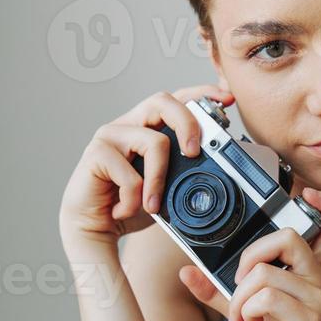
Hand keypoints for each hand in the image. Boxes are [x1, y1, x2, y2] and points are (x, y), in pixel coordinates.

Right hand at [58, 86, 234, 252]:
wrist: (94, 227)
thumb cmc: (130, 204)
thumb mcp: (166, 187)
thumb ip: (183, 171)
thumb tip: (216, 167)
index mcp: (148, 127)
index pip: (176, 100)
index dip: (202, 94)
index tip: (227, 99)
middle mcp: (129, 124)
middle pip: (162, 101)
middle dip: (187, 123)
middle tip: (194, 154)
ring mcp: (111, 136)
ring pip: (153, 142)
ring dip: (159, 181)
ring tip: (152, 207)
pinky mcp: (96, 154)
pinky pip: (130, 175)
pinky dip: (134, 199)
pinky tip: (124, 209)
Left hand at [178, 189, 320, 320]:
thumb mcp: (242, 311)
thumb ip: (217, 290)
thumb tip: (186, 270)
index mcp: (306, 271)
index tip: (308, 194)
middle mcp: (317, 279)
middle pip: (286, 237)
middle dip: (249, 257)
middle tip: (238, 285)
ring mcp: (317, 298)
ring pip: (265, 273)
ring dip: (239, 298)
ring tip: (239, 319)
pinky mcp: (310, 320)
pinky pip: (268, 298)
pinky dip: (247, 311)